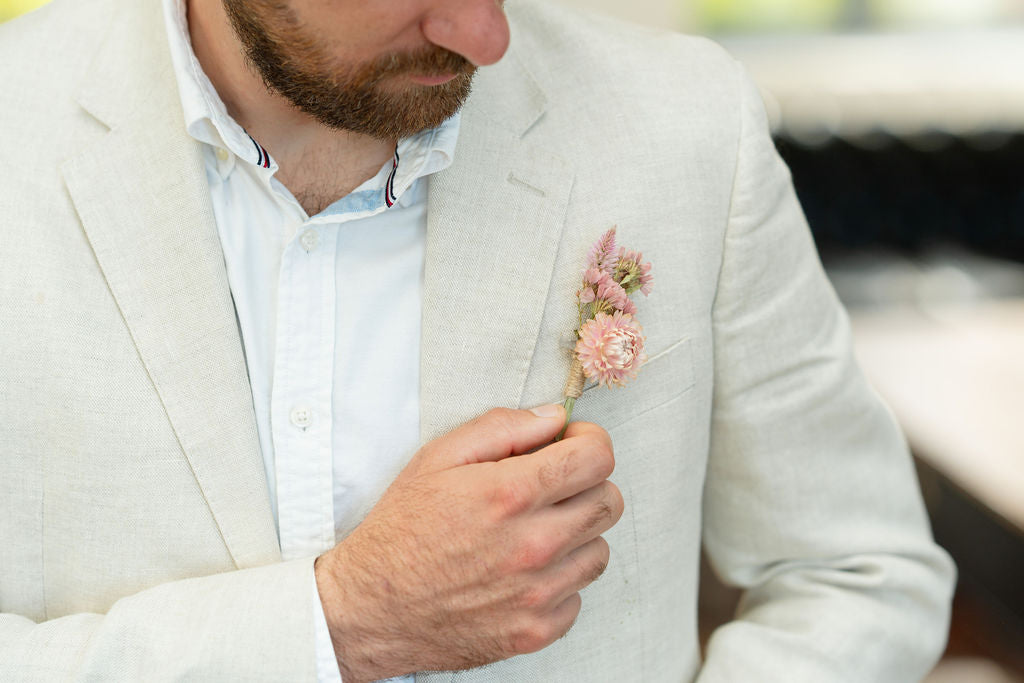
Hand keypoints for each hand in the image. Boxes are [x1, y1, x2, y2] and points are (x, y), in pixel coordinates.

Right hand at [314, 406, 622, 681]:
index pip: (597, 459)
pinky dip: (560, 581)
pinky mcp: (535, 631)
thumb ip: (502, 429)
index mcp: (510, 494)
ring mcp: (537, 593)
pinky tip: (525, 571)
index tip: (573, 446)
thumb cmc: (400, 531)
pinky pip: (579, 596)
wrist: (370, 608)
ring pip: (600, 550)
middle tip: (554, 487)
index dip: (590, 443)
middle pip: (609, 502)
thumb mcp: (438, 458)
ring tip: (535, 531)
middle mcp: (533, 545)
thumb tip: (552, 418)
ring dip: (576, 535)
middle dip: (587, 485)